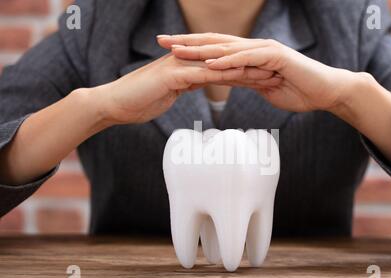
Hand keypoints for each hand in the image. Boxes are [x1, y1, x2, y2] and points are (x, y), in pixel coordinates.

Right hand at [97, 53, 280, 124]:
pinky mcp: (173, 74)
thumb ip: (182, 85)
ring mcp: (179, 64)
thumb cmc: (138, 101)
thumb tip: (195, 84)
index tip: (265, 76)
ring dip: (245, 69)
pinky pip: (204, 74)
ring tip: (268, 74)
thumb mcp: (168, 92)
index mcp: (187, 64)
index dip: (244, 70)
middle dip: (252, 67)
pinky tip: (242, 79)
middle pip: (226, 61)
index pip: (221, 65)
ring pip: (220, 65)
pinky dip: (224, 76)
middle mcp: (186, 59)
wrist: (114, 104)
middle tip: (276, 72)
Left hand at [158, 33, 357, 112]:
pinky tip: (210, 61)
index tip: (166, 52)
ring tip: (177, 50)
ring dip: (200, 48)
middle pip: (213, 43)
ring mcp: (264, 50)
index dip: (190, 49)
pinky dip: (228, 60)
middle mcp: (253, 48)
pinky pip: (247, 58)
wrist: (325, 91)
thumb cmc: (297, 90)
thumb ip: (245, 80)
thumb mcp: (263, 87)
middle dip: (186, 43)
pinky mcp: (276, 57)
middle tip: (161, 41)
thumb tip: (227, 80)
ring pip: (226, 47)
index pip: (213, 50)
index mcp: (248, 55)